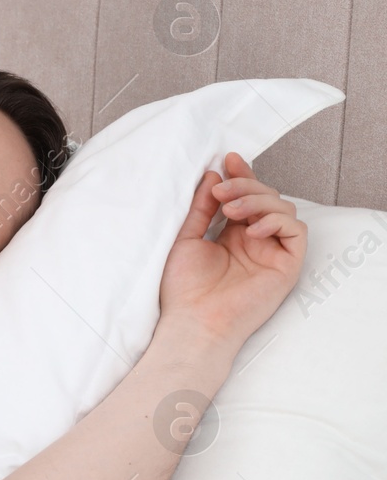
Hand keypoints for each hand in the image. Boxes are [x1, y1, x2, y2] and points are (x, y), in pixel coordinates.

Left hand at [158, 151, 305, 350]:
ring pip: (283, 208)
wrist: (193, 320)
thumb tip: (213, 174)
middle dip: (245, 185)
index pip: (245, 196)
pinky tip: (252, 229)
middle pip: (266, 197)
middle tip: (220, 188)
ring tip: (230, 210)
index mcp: (231, 234)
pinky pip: (296, 231)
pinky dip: (277, 221)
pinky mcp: (287, 265)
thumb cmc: (184, 287)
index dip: (242, 175)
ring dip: (258, 200)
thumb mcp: (186, 238)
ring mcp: (272, 252)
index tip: (229, 159)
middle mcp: (254, 240)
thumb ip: (200, 208)